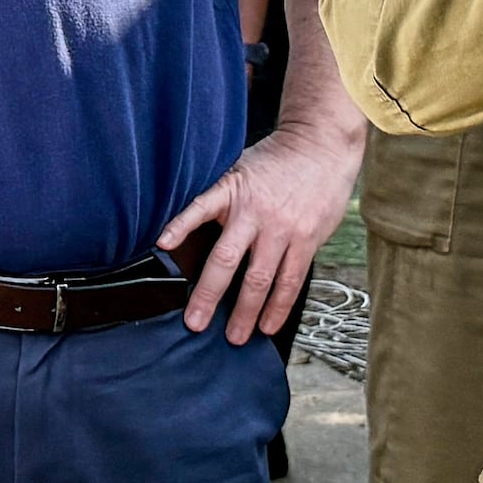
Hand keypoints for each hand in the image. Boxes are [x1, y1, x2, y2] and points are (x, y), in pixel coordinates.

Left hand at [157, 119, 360, 343]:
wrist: (321, 146)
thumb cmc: (275, 160)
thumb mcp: (239, 168)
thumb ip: (220, 198)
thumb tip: (188, 232)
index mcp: (232, 190)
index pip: (200, 207)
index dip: (180, 226)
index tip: (161, 245)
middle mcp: (255, 212)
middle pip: (227, 260)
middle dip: (209, 295)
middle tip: (195, 324)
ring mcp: (283, 229)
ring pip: (260, 278)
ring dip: (247, 312)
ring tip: (236, 337)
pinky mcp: (307, 240)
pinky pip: (291, 280)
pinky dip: (279, 306)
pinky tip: (269, 325)